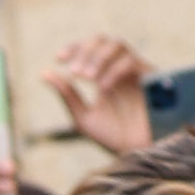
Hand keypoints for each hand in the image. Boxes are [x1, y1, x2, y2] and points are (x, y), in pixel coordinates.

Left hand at [43, 31, 153, 163]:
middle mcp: (121, 69)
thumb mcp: (84, 117)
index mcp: (105, 75)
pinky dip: (113, 70)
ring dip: (98, 57)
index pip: (90, 49)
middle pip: (103, 41)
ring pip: (117, 45)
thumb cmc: (114, 138)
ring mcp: (136, 71)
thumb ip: (67, 95)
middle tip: (75, 72)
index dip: (74, 48)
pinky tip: (102, 87)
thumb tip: (44, 73)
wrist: (140, 154)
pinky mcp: (150, 77)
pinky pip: (131, 62)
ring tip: (85, 77)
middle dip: (86, 51)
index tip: (59, 58)